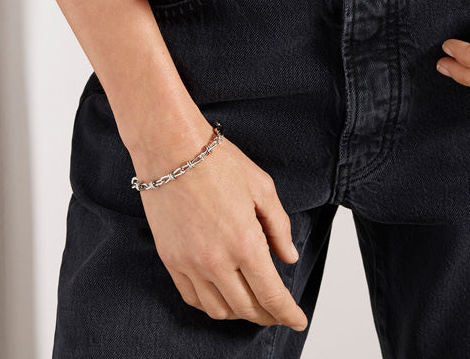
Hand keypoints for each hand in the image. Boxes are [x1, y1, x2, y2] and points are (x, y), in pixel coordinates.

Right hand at [137, 129, 307, 329]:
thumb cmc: (216, 161)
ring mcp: (190, 264)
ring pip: (219, 310)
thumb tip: (288, 257)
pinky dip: (211, 304)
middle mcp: (217, 261)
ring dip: (239, 313)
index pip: (272, 295)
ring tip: (251, 303)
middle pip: (247, 308)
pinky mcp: (171, 260)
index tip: (298, 320)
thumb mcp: (261, 187)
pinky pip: (193, 298)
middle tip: (278, 312)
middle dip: (268, 316)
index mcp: (245, 243)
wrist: (171, 149)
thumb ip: (279, 226)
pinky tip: (222, 294)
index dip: (288, 313)